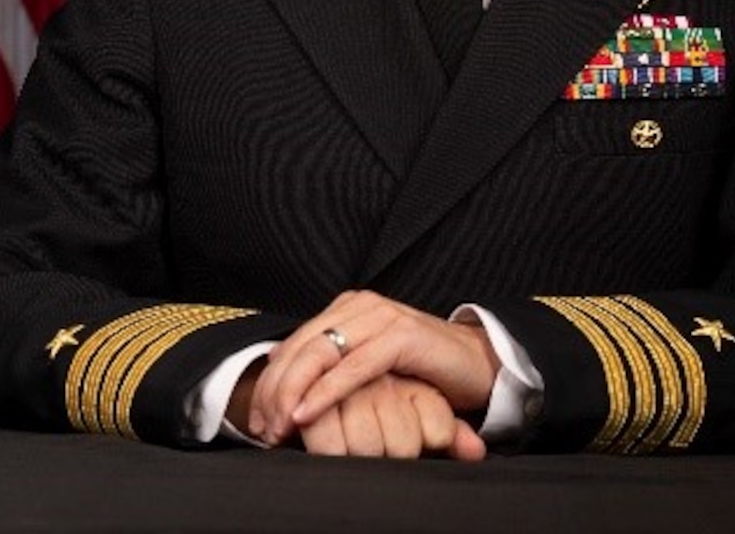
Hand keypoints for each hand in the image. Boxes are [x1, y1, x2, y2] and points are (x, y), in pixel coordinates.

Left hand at [248, 290, 499, 449]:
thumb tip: (281, 376)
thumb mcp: (368, 366)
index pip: (296, 342)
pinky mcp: (403, 336)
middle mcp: (362, 305)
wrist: (478, 364)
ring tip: (280, 425)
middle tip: (264, 429)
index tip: (256, 419)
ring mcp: (383, 317)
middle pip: (302, 346)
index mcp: (349, 308)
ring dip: (294, 392)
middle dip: (276, 390)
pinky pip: (355, 366)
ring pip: (322, 352)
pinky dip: (326, 391)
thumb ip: (332, 364)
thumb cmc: (421, 371)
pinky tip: (306, 413)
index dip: (271, 381)